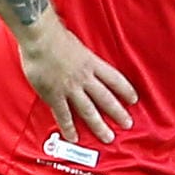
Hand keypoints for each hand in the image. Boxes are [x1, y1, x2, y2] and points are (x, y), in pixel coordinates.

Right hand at [16, 10, 138, 144]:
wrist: (41, 38)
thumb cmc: (57, 36)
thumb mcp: (79, 45)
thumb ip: (84, 58)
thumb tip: (85, 61)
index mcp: (92, 63)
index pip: (115, 79)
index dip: (126, 90)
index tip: (134, 100)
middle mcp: (85, 77)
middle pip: (106, 98)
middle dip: (118, 113)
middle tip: (127, 124)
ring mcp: (70, 88)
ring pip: (88, 110)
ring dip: (99, 125)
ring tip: (108, 137)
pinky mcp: (54, 95)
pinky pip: (64, 114)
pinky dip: (69, 127)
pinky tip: (74, 137)